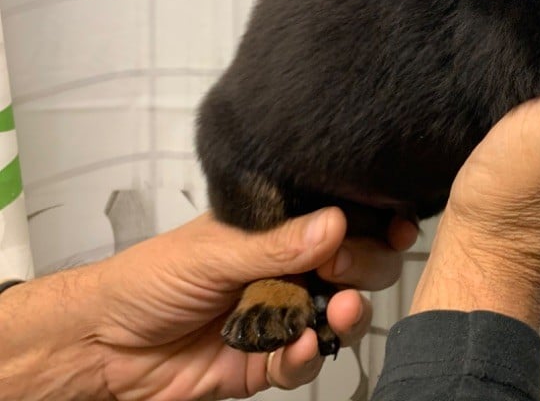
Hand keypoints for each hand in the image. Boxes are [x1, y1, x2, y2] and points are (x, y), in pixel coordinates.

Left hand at [0, 209, 416, 400]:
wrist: (102, 347)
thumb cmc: (147, 279)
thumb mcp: (212, 252)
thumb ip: (275, 244)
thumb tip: (335, 224)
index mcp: (278, 230)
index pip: (339, 220)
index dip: (373, 223)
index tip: (396, 228)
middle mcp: (287, 269)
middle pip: (354, 266)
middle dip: (363, 267)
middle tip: (344, 269)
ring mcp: (281, 315)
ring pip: (337, 315)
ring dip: (347, 315)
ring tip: (341, 313)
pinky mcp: (267, 360)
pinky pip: (304, 360)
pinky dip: (308, 356)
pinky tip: (301, 349)